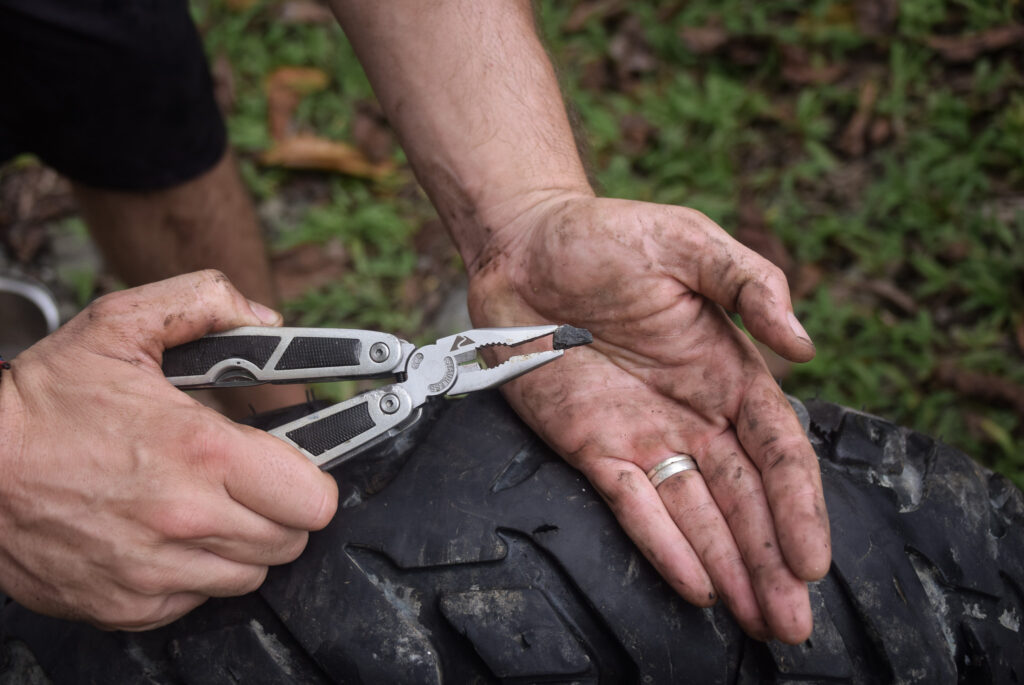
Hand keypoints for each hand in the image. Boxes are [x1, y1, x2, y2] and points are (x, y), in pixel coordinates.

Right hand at [0, 270, 337, 629]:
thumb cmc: (43, 402)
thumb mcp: (122, 324)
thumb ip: (204, 303)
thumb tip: (263, 320)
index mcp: (202, 453)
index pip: (314, 498)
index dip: (312, 479)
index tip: (295, 466)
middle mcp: (186, 519)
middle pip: (290, 539)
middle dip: (281, 508)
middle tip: (249, 480)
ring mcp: (157, 570)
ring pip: (250, 575)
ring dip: (243, 543)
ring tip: (207, 505)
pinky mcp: (129, 605)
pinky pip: (199, 599)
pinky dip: (196, 572)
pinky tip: (169, 536)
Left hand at [468, 194, 829, 643]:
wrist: (523, 245)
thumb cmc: (609, 237)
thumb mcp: (690, 243)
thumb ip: (752, 285)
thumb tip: (805, 346)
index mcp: (728, 372)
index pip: (777, 452)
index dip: (798, 506)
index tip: (814, 560)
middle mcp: (693, 415)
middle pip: (743, 500)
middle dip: (772, 561)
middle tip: (795, 624)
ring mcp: (642, 435)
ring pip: (695, 515)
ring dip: (728, 569)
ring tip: (759, 622)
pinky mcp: (591, 446)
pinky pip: (632, 504)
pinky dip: (662, 545)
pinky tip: (694, 585)